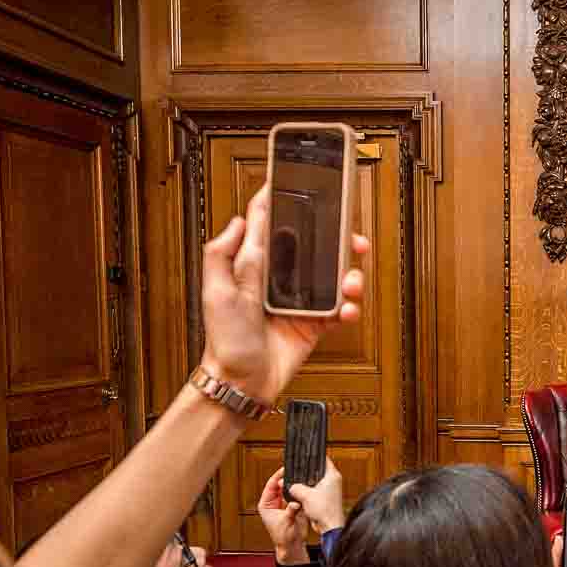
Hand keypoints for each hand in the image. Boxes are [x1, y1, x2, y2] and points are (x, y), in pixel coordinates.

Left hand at [198, 184, 367, 403]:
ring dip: (350, 275)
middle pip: (315, 245)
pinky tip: (345, 310)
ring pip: (335, 275)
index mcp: (256, 264)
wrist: (242, 382)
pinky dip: (350, 307)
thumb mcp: (215, 292)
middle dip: (338, 239)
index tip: (303, 184)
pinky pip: (341, 308)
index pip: (271, 224)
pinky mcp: (315, 322)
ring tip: (350, 283)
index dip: (285, 202)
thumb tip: (237, 220)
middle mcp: (281, 277)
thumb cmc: (225, 340)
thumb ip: (221, 253)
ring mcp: (301, 299)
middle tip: (351, 239)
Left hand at [257, 468, 308, 563]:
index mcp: (266, 505)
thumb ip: (290, 511)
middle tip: (295, 470)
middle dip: (287, 479)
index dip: (277, 477)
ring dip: (294, 484)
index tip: (284, 469)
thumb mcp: (286, 522)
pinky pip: (295, 495)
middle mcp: (273, 502)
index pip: (270, 486)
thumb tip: (295, 503)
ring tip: (301, 477)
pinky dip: (299, 491)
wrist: (293, 546)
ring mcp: (283, 503)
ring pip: (288, 489)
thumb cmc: (283, 538)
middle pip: (280, 485)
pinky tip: (305, 486)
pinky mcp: (292, 506)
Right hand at [288, 456, 346, 534]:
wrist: (329, 527)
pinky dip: (307, 492)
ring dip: (306, 484)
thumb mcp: (305, 495)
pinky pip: (314, 491)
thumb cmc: (325, 511)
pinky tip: (300, 494)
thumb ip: (295, 487)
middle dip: (306, 472)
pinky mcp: (326, 499)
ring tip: (297, 483)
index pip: (324, 459)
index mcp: (332, 475)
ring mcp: (330, 490)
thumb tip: (288, 485)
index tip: (304, 454)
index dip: (313, 456)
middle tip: (296, 470)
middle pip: (317, 471)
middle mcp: (333, 481)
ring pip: (315, 482)